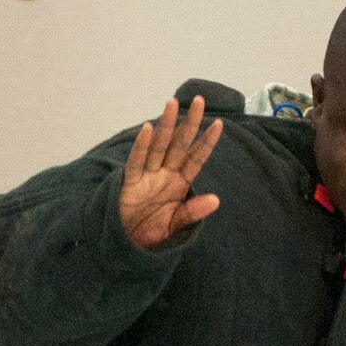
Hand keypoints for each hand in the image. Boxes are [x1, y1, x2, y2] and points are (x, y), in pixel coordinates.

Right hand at [119, 96, 222, 250]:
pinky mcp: (130, 183)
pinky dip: (141, 146)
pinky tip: (148, 129)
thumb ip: (192, 212)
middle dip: (189, 123)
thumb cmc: (151, 232)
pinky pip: (136, 162)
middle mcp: (164, 174)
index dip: (206, 142)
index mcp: (179, 183)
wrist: (126, 245)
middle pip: (179, 145)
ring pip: (158, 146)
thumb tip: (216, 200)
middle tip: (200, 101)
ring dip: (166, 125)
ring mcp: (147, 176)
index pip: (196, 159)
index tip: (219, 124)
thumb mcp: (174, 225)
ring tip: (173, 103)